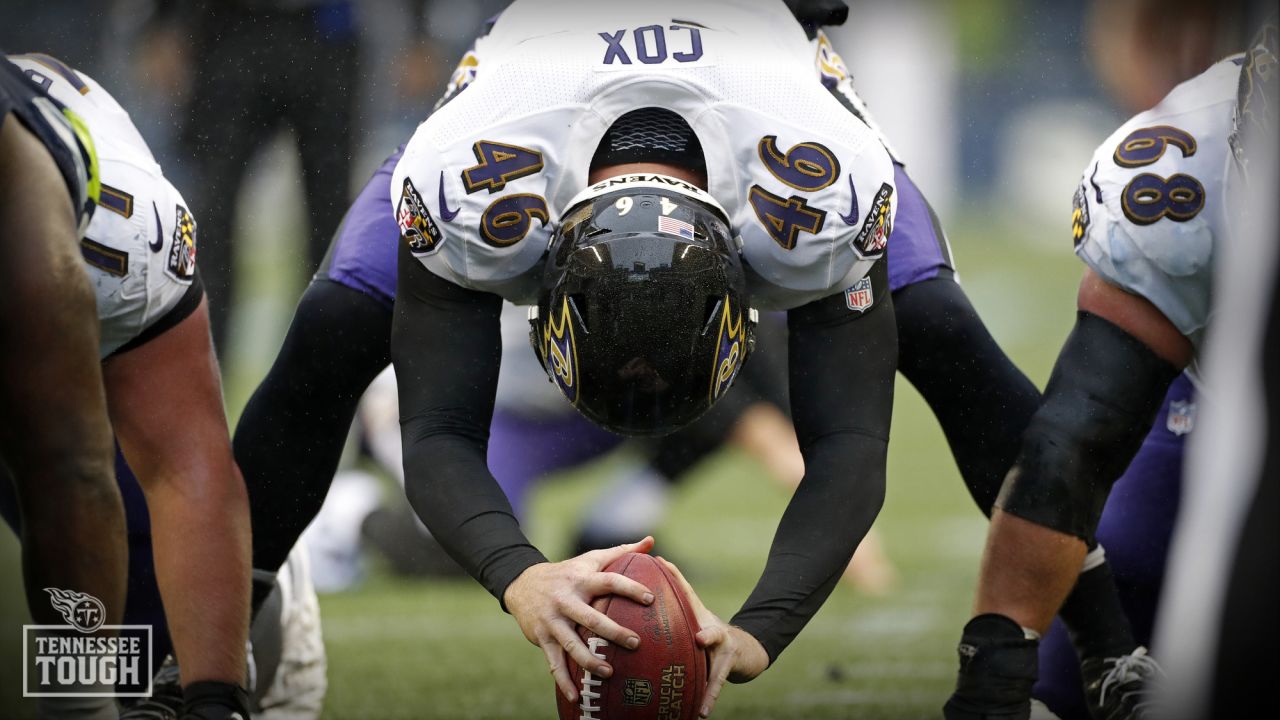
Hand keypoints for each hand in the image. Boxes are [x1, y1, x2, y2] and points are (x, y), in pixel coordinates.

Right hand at [503, 536, 656, 702]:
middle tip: (636, 643)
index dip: (629, 588)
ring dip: (589, 660)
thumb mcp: (590, 559)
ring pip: (572, 643)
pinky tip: (575, 697)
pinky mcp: (542, 638)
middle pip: (591, 617)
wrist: (522, 583)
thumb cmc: (568, 572)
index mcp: (582, 579)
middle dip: (613, 631)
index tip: (650, 599)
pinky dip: (563, 681)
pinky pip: (553, 662)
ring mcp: (553, 620)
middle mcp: (567, 600)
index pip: (609, 581)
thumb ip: (622, 551)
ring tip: (609, 673)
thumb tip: (651, 539)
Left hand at [658, 558, 768, 716]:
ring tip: (702, 693)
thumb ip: (674, 599)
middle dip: (710, 636)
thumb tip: (652, 567)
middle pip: (714, 632)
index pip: (687, 590)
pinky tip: (700, 713)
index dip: (676, 574)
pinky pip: (716, 685)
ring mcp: (725, 649)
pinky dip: (708, 699)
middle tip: (701, 639)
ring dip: (711, 679)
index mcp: (700, 614)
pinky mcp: (728, 667)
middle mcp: (715, 629)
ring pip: (719, 666)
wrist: (745, 647)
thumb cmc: (709, 631)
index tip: (663, 562)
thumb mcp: (693, 614)